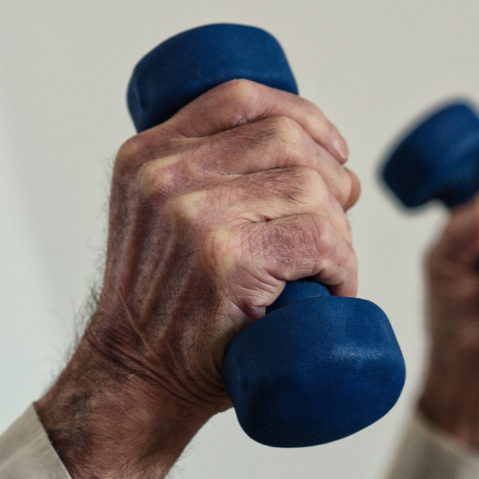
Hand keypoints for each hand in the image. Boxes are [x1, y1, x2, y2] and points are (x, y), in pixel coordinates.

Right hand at [36, 80, 359, 478]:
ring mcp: (193, 218)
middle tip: (337, 222)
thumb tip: (301, 147)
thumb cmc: (165, 308)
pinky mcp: (228, 261)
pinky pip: (319, 237)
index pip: (240, 98)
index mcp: (146, 157)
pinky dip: (343, 265)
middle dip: (331, 178)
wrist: (136, 380)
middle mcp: (163, 178)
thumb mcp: (157, 218)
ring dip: (339, 230)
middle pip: (286, 140)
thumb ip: (197, 174)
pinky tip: (334, 288)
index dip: (302, 115)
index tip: (334, 151)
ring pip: (311, 189)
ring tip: (329, 266)